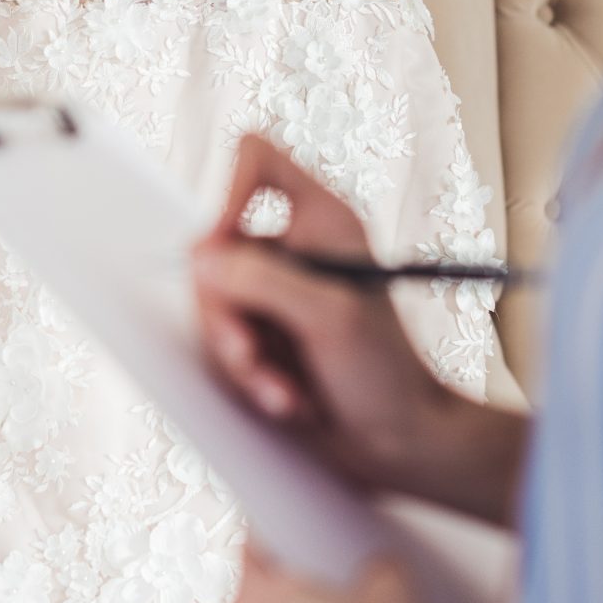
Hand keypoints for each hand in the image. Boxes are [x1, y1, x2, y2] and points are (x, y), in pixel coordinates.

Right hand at [193, 135, 463, 497]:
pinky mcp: (264, 336)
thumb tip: (202, 259)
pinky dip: (247, 378)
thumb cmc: (387, 374)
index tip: (224, 246)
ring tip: (280, 392)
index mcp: (321, 219)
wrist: (401, 442)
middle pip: (215, 248)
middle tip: (248, 353)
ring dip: (239, 358)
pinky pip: (221, 343)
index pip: (257, 159)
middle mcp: (293, 248)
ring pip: (212, 304)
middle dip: (226, 313)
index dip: (230, 191)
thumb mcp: (329, 318)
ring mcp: (275, 294)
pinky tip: (285, 399)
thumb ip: (263, 281)